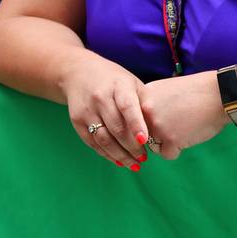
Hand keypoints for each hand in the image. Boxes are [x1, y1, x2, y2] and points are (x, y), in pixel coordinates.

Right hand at [61, 53, 148, 167]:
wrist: (77, 73)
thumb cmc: (113, 79)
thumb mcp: (131, 82)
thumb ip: (143, 102)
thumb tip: (159, 128)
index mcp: (117, 86)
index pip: (127, 107)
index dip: (136, 124)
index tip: (145, 140)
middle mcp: (99, 98)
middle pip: (116, 128)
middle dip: (131, 147)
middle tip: (144, 158)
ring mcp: (86, 110)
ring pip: (103, 139)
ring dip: (120, 155)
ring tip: (134, 164)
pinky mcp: (76, 120)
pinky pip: (92, 142)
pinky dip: (106, 154)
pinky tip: (118, 160)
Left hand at [138, 71, 227, 159]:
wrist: (219, 94)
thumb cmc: (193, 93)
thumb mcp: (162, 91)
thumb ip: (148, 106)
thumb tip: (137, 127)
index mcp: (140, 97)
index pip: (132, 120)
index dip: (143, 124)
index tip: (155, 123)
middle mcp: (144, 111)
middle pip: (139, 134)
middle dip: (153, 135)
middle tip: (173, 127)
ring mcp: (157, 126)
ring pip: (153, 146)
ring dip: (165, 142)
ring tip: (182, 129)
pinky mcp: (171, 139)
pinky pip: (167, 154)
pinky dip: (177, 150)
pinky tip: (187, 137)